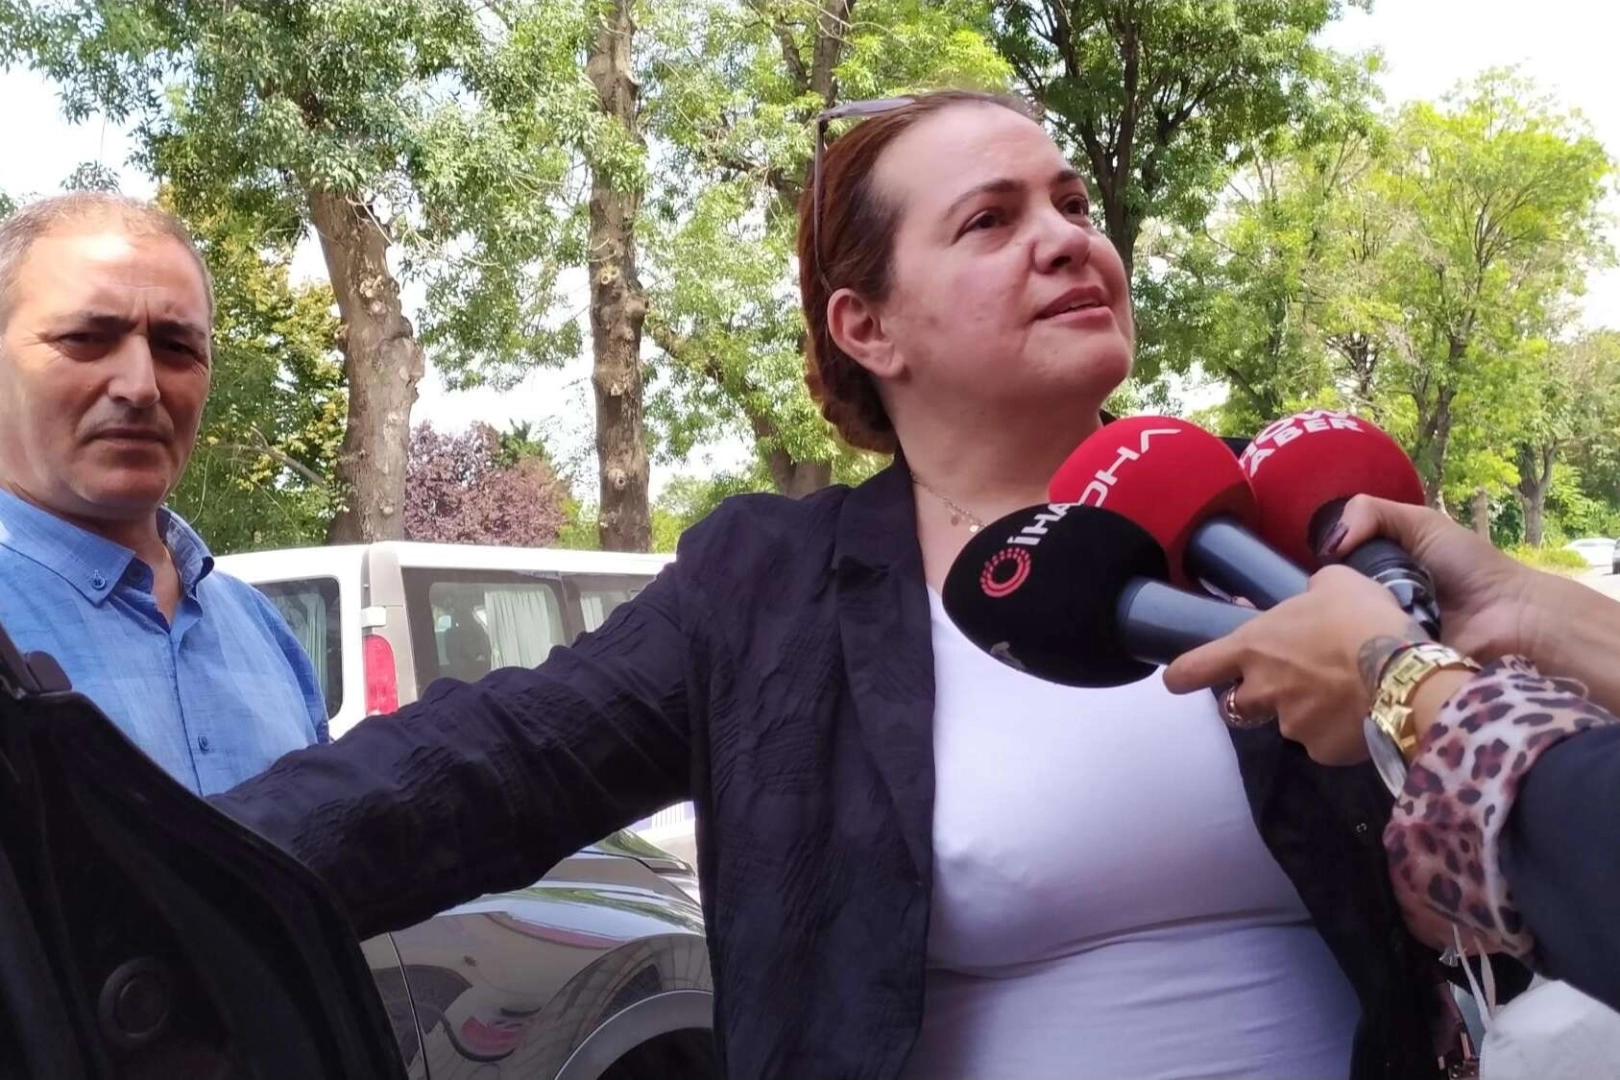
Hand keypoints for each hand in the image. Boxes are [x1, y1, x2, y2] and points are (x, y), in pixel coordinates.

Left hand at [1164, 566, 1425, 764]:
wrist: (1406, 675)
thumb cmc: (1363, 619)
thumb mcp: (1335, 584)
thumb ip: (1312, 591)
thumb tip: (1311, 596)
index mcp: (1253, 647)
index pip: (1193, 668)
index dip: (1182, 675)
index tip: (1177, 679)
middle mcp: (1262, 690)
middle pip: (1236, 705)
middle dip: (1255, 698)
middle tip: (1288, 684)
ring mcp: (1290, 725)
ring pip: (1286, 723)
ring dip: (1304, 712)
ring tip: (1342, 695)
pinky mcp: (1321, 752)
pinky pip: (1322, 743)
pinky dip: (1336, 732)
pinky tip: (1362, 714)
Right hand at [1322, 495, 1541, 663]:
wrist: (1512, 617)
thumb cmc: (1470, 567)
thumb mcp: (1422, 524)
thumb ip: (1371, 513)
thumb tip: (1328, 544)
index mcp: (1376, 574)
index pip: (1330, 573)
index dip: (1321, 568)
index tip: (1313, 569)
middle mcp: (1373, 607)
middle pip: (1329, 603)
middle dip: (1325, 599)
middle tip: (1317, 602)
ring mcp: (1382, 639)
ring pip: (1340, 633)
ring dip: (1339, 626)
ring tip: (1329, 626)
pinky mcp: (1391, 667)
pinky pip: (1362, 660)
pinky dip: (1358, 651)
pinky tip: (1347, 647)